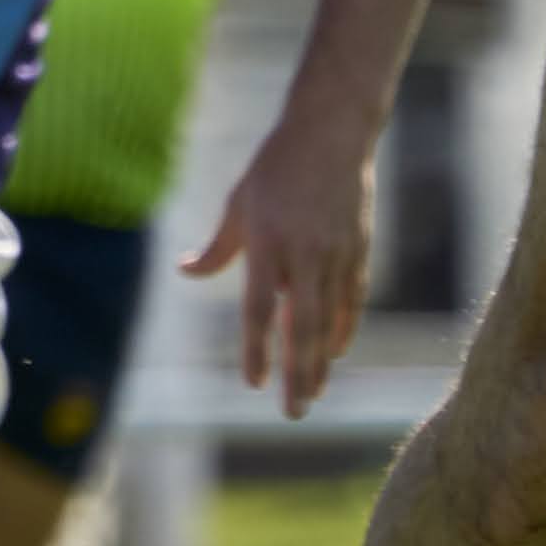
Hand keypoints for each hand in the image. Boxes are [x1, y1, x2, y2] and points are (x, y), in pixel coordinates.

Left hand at [185, 109, 377, 420]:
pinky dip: (343, 329)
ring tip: (311, 395)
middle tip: (293, 413)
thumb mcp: (239, 204)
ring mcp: (337, 253)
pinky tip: (334, 354)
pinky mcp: (359, 249)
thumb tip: (187, 272)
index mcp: (269, 242)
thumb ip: (218, 248)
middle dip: (297, 373)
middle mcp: (305, 253)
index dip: (258, 350)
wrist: (331, 133)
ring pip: (329, 320)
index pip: (261, 310)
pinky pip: (352, 300)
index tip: (253, 384)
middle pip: (301, 327)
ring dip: (320, 361)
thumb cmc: (276, 167)